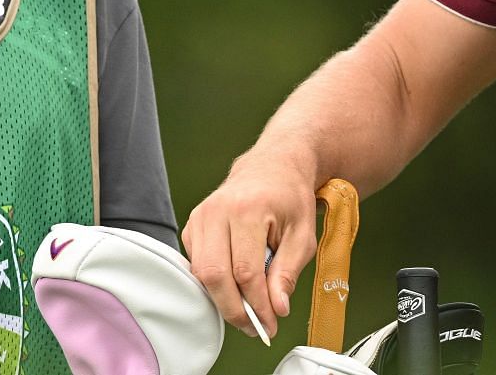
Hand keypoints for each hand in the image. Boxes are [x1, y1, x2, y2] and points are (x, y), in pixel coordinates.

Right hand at [182, 149, 319, 341]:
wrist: (272, 166)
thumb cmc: (290, 199)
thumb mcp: (303, 235)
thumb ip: (288, 272)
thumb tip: (277, 308)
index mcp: (249, 209)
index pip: (246, 271)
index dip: (257, 305)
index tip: (270, 325)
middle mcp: (218, 210)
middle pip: (215, 275)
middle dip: (235, 309)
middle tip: (255, 328)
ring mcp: (201, 216)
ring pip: (202, 272)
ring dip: (223, 299)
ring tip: (248, 311)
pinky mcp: (193, 224)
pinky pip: (196, 264)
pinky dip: (214, 282)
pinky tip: (234, 287)